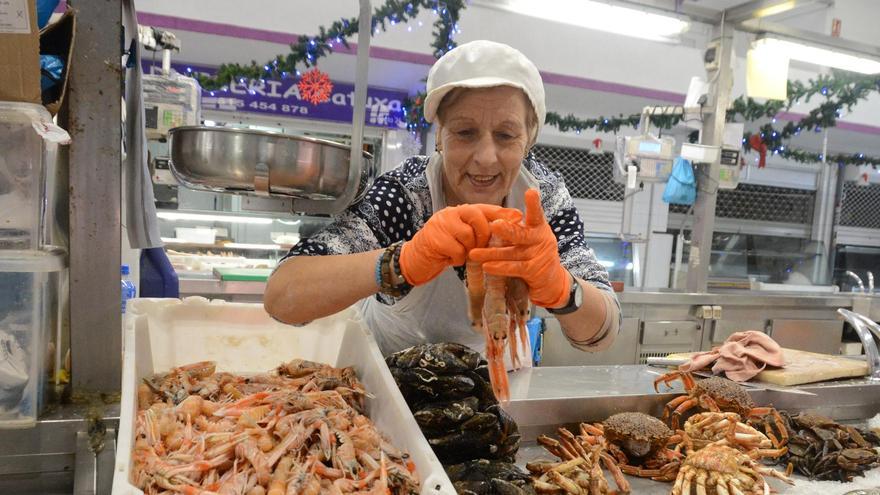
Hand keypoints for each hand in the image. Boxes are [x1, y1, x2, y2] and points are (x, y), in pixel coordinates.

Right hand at [399, 204, 521, 285]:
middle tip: (480, 247)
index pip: (483, 208)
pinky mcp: (434, 238)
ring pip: (468, 235)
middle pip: (477, 217)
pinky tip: (451, 259)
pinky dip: (457, 259)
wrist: (415, 258)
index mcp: (459, 211)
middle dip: (484, 234)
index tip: (519, 216)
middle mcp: (450, 213)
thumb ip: (479, 230)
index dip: (501, 212)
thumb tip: (508, 225)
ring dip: (468, 250)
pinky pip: (457, 250)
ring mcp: (441, 224)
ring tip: (462, 254)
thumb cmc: (443, 248)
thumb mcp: (463, 237)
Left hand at [469, 188, 569, 307]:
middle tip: (494, 225)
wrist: (551, 281)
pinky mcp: (534, 271)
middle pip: (521, 234)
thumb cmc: (534, 254)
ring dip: (491, 253)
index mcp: (539, 228)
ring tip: (474, 253)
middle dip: (507, 230)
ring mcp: (538, 256)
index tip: (531, 192)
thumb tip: (491, 219)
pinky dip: (499, 267)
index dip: (534, 204)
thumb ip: (516, 229)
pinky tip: (486, 266)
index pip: (536, 214)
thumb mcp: (529, 238)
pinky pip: (514, 268)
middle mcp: (540, 239)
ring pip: (511, 253)